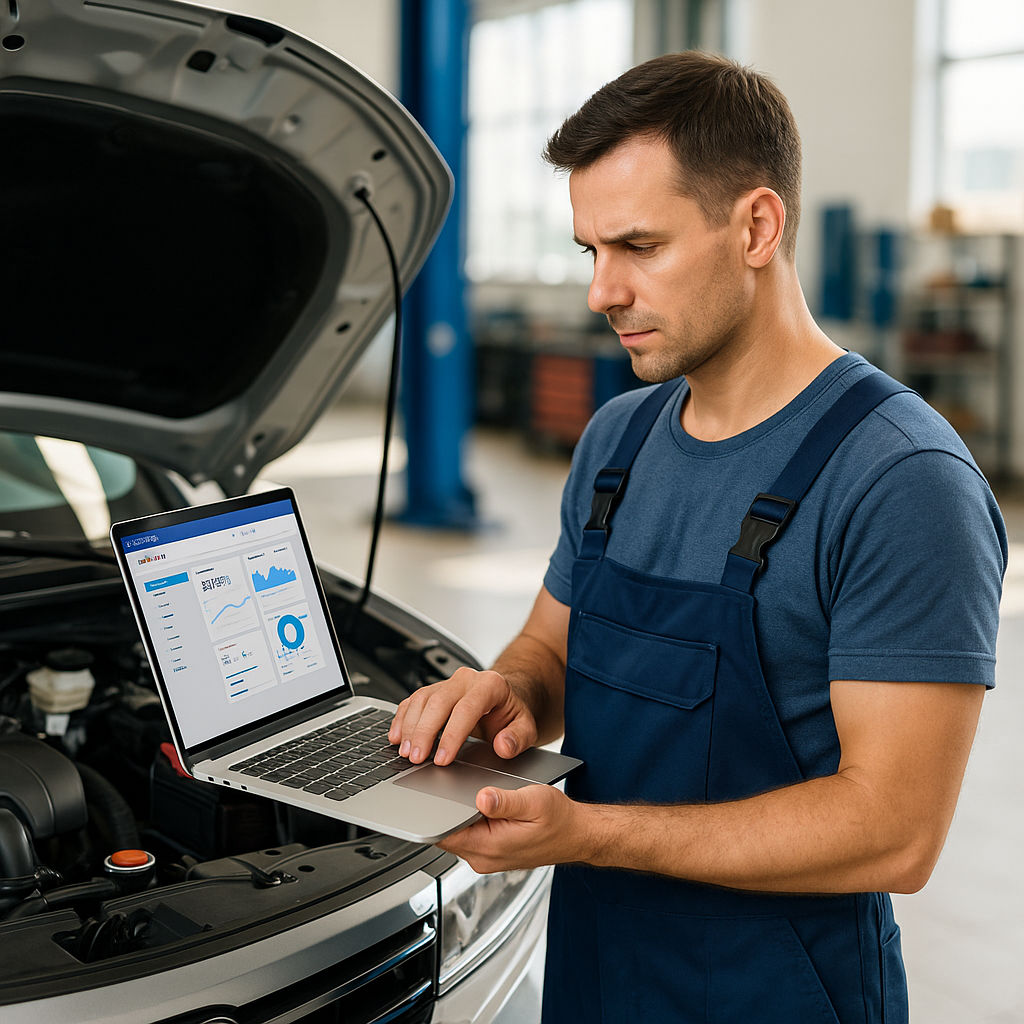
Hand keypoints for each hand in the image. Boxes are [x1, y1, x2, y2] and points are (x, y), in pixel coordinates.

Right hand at [388, 666, 538, 764]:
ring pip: (421, 699)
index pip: (466, 708)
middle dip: (424, 732)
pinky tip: (396, 737)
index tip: (442, 759)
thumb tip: (503, 746)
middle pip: (438, 702)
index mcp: (490, 684)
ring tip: (405, 752)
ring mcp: (448, 683)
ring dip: (409, 727)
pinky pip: (412, 700)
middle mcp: (466, 679)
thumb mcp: (526, 727)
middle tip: (416, 759)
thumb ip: (518, 738)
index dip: (452, 735)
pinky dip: (401, 718)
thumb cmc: (512, 714)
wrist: (506, 700)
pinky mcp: (434, 690)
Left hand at [437, 784, 589, 871]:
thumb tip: (481, 798)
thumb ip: (505, 802)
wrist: (577, 835)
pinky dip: (470, 821)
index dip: (435, 814)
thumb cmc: (560, 820)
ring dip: (459, 816)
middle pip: (447, 834)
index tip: (433, 795)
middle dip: (447, 811)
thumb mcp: (535, 801)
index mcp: (489, 846)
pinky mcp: (491, 853)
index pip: (444, 834)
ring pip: (457, 835)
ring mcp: (487, 858)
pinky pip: (469, 837)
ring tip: (472, 796)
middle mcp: (484, 858)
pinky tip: (483, 807)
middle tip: (455, 787)